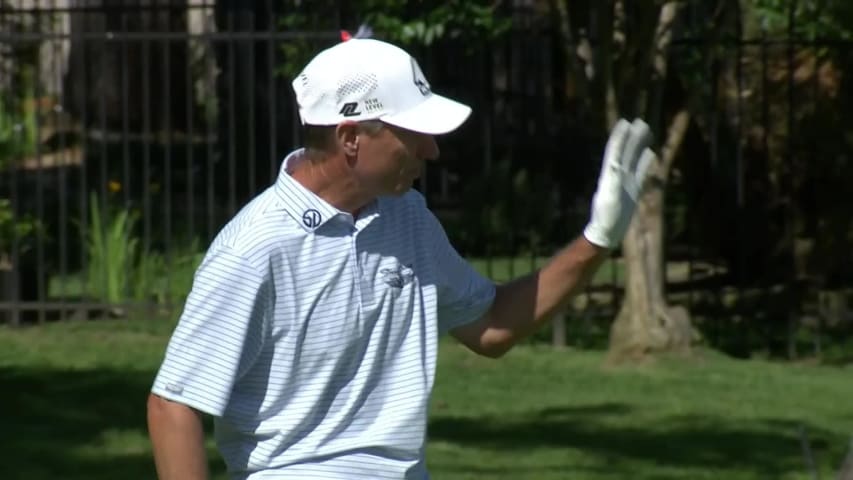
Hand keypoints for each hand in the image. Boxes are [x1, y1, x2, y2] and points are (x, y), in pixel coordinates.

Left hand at [583, 118, 655, 248]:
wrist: (606, 232)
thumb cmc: (606, 217)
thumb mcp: (609, 197)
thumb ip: (613, 181)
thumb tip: (616, 163)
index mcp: (610, 174)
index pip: (615, 151)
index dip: (620, 137)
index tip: (625, 123)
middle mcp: (617, 175)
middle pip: (626, 151)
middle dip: (632, 137)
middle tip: (640, 122)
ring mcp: (625, 181)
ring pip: (634, 159)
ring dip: (639, 145)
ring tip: (646, 131)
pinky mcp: (632, 190)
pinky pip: (640, 172)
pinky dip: (644, 162)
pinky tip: (650, 153)